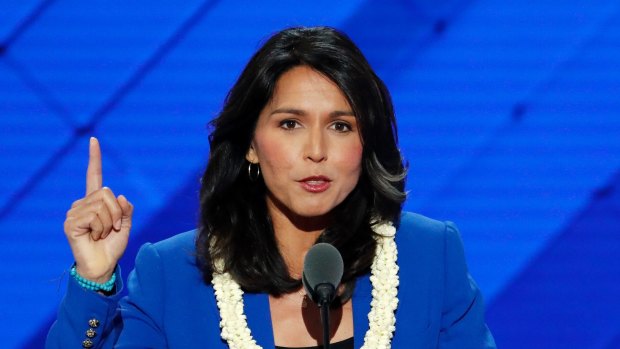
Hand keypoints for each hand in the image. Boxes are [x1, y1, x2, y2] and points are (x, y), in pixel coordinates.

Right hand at [64, 137, 132, 282]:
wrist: (103, 266)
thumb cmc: (113, 246)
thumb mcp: (126, 225)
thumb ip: (126, 209)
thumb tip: (120, 196)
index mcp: (95, 201)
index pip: (94, 175)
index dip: (95, 158)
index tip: (94, 139)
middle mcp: (82, 203)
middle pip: (107, 193)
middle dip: (117, 212)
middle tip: (113, 228)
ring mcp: (74, 212)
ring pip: (102, 205)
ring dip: (110, 223)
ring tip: (102, 234)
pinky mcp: (71, 223)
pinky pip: (94, 216)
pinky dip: (101, 228)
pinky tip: (93, 237)